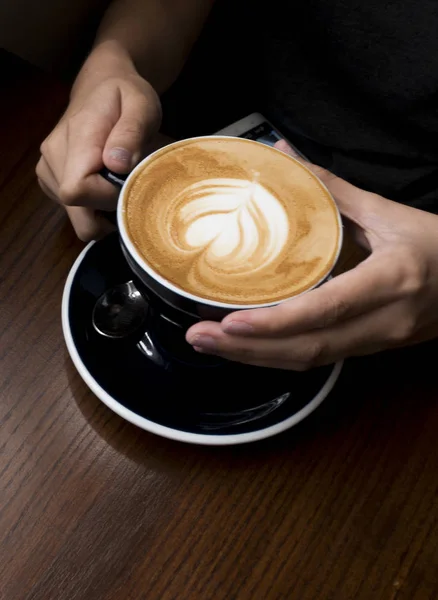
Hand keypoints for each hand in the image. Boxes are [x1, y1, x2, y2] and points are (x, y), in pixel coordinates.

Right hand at [36, 63, 161, 240]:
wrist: (101, 85)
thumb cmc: (126, 96)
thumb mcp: (141, 105)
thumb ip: (131, 132)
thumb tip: (117, 163)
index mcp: (75, 141)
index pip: (78, 191)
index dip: (108, 198)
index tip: (129, 183)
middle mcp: (53, 158)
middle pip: (78, 213)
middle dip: (108, 211)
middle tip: (129, 185)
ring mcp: (48, 170)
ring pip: (79, 217)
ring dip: (103, 208)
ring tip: (119, 179)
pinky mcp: (50, 179)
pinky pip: (75, 211)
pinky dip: (94, 206)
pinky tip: (106, 183)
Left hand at [186, 140, 437, 369]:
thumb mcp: (390, 212)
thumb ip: (333, 189)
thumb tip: (283, 156)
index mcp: (391, 281)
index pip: (325, 310)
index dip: (275, 323)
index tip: (228, 321)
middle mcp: (382, 322)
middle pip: (307, 350)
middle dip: (247, 350)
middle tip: (198, 338)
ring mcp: (377, 342)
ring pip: (309, 361)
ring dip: (256, 358)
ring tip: (210, 344)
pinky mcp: (370, 349)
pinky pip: (319, 358)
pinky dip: (278, 355)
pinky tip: (247, 346)